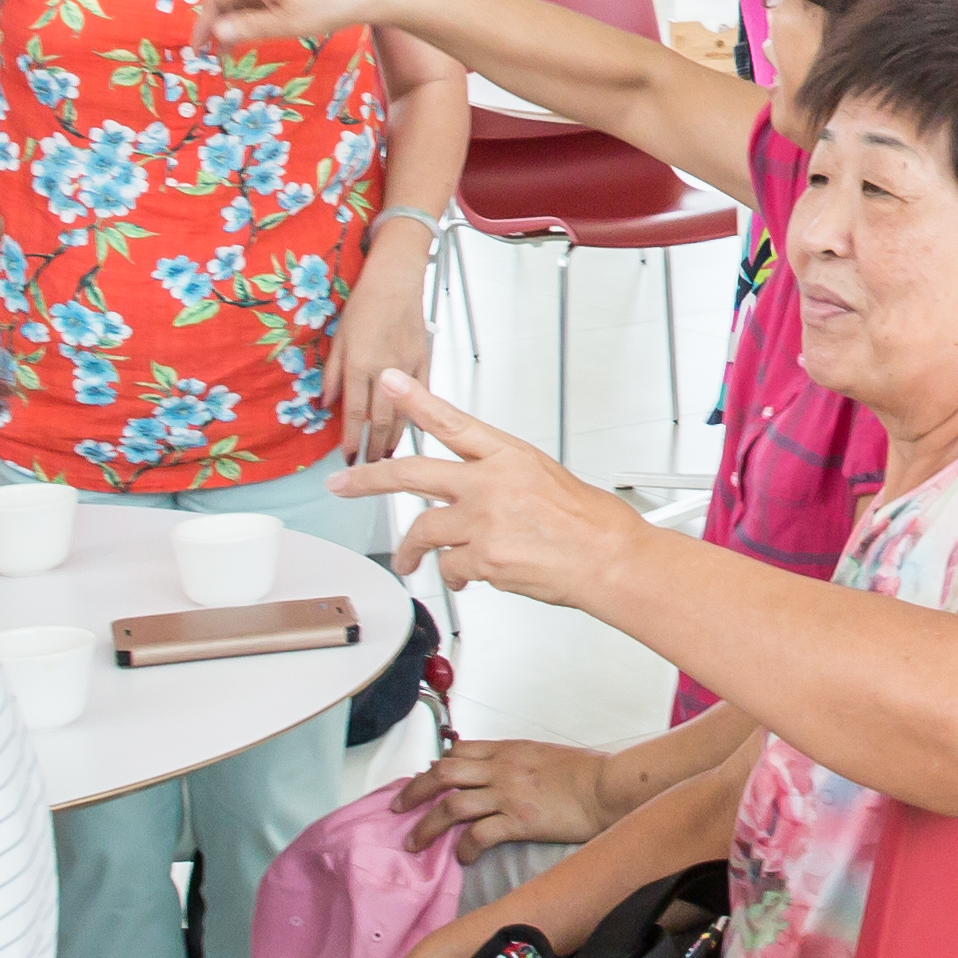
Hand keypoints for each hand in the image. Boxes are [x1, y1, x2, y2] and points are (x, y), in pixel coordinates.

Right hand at [198, 0, 397, 51]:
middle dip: (208, 21)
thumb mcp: (288, 23)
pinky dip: (244, 21)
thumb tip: (216, 31)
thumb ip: (251, 27)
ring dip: (227, 25)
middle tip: (200, 53)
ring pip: (238, 1)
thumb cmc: (328, 5)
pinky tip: (244, 41)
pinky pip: (254, 4)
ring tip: (221, 56)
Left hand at [330, 274, 431, 466]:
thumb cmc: (364, 303)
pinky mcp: (425, 361)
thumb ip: (331, 374)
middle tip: (369, 468)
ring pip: (404, 413)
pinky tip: (411, 429)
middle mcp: (384, 370)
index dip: (350, 439)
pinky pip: (423, 395)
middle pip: (380, 420)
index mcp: (359, 364)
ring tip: (388, 457)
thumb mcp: (337, 338)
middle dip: (374, 448)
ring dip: (395, 438)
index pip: (353, 412)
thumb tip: (324, 404)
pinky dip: (417, 416)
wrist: (395, 279)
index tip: (347, 458)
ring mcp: (408, 368)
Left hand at [330, 375, 647, 606]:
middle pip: (413, 474)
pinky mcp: (483, 558)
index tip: (389, 380)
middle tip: (345, 483)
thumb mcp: (548, 480)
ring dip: (411, 550)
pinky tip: (469, 577)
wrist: (611, 559)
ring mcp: (484, 521)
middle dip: (370, 479)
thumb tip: (476, 497)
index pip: (451, 421)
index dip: (414, 399)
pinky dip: (455, 575)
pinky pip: (451, 567)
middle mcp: (491, 484)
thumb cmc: (592, 524)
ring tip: (408, 560)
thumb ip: (503, 482)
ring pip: (424, 530)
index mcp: (509, 456)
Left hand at [398, 738, 613, 855]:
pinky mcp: (520, 820)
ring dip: (427, 825)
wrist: (608, 785)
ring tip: (415, 842)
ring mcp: (508, 794)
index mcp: (507, 749)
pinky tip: (464, 858)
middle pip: (442, 774)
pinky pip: (480, 835)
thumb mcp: (543, 754)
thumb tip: (500, 774)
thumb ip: (517, 761)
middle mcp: (501, 768)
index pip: (458, 751)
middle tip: (397, 809)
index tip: (424, 781)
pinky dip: (466, 848)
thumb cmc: (586, 771)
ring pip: (451, 806)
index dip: (435, 767)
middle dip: (413, 792)